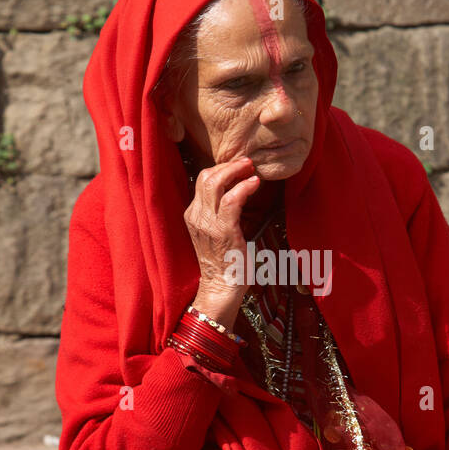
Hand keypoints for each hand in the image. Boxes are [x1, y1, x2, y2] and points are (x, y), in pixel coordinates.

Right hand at [184, 155, 259, 322]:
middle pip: (206, 176)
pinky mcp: (223, 231)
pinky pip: (232, 200)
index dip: (221, 169)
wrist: (221, 287)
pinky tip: (255, 183)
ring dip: (235, 171)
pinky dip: (244, 187)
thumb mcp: (217, 232)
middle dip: (228, 165)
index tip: (238, 167)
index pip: (202, 181)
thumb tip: (239, 192)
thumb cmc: (225, 261)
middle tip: (246, 162)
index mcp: (193, 215)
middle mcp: (196, 216)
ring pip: (215, 183)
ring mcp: (208, 223)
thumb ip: (222, 213)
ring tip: (251, 168)